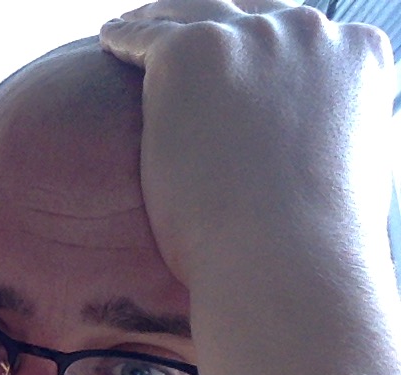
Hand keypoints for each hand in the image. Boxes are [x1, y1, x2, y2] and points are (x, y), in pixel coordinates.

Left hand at [99, 0, 394, 284]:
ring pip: (192, 13)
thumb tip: (311, 151)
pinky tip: (109, 39)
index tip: (239, 58)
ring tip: (133, 27)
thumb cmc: (310, 243)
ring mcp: (249, 38)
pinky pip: (147, 36)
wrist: (280, 256)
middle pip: (247, 13)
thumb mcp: (348, 174)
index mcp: (359, 54)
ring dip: (161, 19)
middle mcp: (309, 33)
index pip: (302, 34)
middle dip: (215, 24)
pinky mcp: (190, 53)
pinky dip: (124, 36)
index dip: (264, 46)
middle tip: (182, 33)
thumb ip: (330, 140)